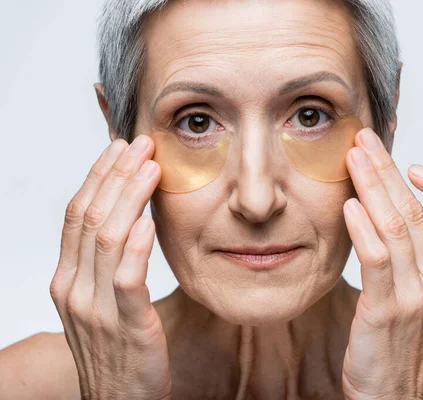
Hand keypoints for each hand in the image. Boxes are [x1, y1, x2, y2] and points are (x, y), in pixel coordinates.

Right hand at [50, 135, 170, 399]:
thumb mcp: (101, 299)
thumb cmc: (117, 346)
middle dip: (116, 175)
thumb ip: (109, 261)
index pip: (77, 214)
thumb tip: (132, 217)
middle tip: (141, 144)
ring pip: (108, 239)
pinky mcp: (126, 326)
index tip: (119, 147)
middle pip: (90, 218)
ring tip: (152, 168)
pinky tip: (152, 222)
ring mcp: (96, 308)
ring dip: (131, 198)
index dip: (97, 176)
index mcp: (67, 279)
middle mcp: (74, 289)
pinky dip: (138, 248)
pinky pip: (127, 280)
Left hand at [341, 128, 422, 399]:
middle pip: (419, 210)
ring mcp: (416, 296)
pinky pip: (376, 258)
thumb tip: (382, 210)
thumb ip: (410, 256)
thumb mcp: (418, 296)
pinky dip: (362, 227)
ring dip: (371, 187)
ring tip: (352, 159)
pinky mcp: (386, 310)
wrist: (391, 395)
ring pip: (397, 226)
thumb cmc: (398, 342)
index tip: (416, 167)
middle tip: (365, 141)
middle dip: (389, 169)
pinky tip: (348, 206)